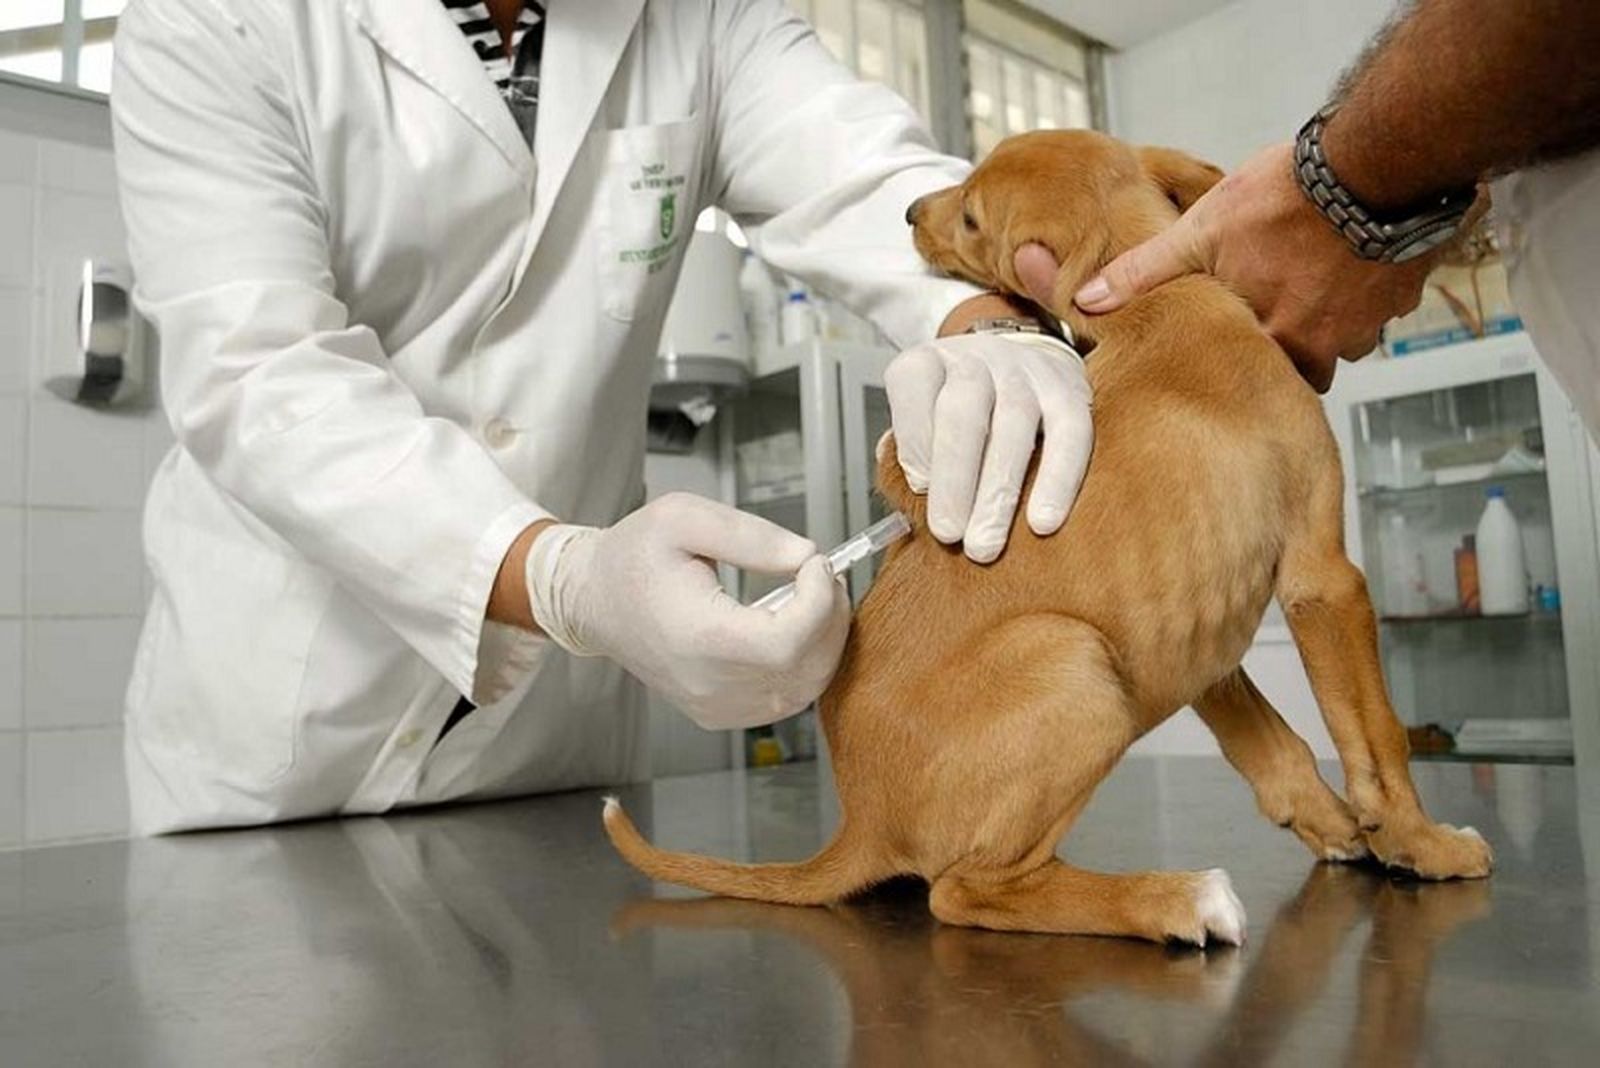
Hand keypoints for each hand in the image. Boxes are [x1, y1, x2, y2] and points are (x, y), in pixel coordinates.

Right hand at [524, 493, 850, 729]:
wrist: (594, 600)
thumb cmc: (632, 558)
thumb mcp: (683, 517)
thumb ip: (751, 535)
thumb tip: (804, 555)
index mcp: (698, 637)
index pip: (788, 641)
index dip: (819, 602)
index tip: (816, 564)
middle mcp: (708, 684)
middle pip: (805, 668)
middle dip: (830, 616)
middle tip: (821, 574)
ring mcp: (715, 706)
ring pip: (804, 688)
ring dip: (824, 641)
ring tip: (811, 595)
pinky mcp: (720, 713)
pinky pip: (786, 698)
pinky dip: (805, 663)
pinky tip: (794, 626)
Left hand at [884, 331, 1091, 562]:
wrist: (1022, 368)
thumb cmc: (962, 412)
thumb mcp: (922, 420)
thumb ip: (910, 454)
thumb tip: (909, 494)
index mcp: (930, 362)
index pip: (913, 387)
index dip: (912, 440)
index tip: (918, 490)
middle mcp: (977, 360)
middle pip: (963, 410)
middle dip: (953, 477)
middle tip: (948, 534)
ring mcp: (1027, 372)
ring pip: (1015, 423)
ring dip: (998, 491)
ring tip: (985, 543)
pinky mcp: (1070, 392)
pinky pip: (1070, 434)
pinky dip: (1058, 481)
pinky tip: (1042, 522)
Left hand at [1072, 143, 1434, 390]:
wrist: (1373, 163)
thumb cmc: (1284, 196)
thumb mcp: (1199, 230)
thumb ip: (1145, 271)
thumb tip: (1086, 300)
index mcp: (1270, 337)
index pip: (1251, 377)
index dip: (1238, 362)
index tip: (1230, 350)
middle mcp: (1321, 343)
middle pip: (1301, 368)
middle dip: (1286, 348)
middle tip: (1271, 317)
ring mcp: (1366, 324)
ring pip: (1343, 342)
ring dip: (1327, 321)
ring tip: (1309, 283)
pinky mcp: (1402, 297)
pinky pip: (1380, 312)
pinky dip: (1364, 293)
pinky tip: (1347, 262)